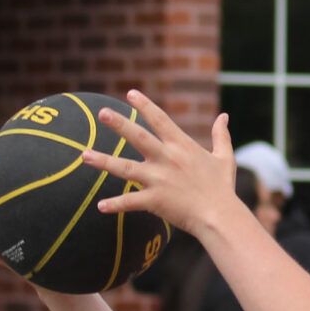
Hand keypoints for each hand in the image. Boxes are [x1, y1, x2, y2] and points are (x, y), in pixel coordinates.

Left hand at [80, 90, 236, 237]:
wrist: (221, 216)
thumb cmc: (222, 188)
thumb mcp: (225, 158)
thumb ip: (221, 135)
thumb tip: (224, 116)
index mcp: (183, 146)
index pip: (160, 120)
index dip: (145, 106)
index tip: (130, 93)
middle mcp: (168, 159)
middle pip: (139, 137)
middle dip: (119, 124)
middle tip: (102, 112)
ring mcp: (159, 180)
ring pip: (125, 168)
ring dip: (104, 161)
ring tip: (84, 154)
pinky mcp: (155, 200)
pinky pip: (130, 201)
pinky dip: (115, 204)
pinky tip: (101, 206)